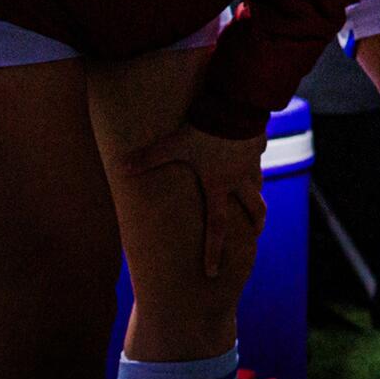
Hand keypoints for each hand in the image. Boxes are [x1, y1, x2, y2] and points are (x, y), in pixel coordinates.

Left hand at [123, 122, 268, 277]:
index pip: (216, 227)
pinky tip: (251, 154)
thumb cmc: (205, 129)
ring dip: (257, 193)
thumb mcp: (174, 144)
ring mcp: (252, 162)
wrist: (238, 106)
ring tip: (255, 198)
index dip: (213, 251)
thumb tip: (120, 167)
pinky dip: (255, 161)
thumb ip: (149, 158)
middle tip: (255, 233)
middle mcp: (239, 179)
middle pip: (253, 209)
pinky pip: (258, 156)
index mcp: (219, 186)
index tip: (212, 272)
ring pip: (258, 184)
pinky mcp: (258, 142)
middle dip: (255, 223)